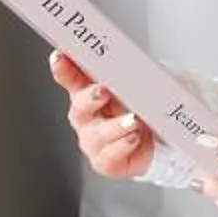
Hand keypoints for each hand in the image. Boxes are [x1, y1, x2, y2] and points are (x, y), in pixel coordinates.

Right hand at [49, 49, 155, 178]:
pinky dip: (122, 146)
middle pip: (80, 107)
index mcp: (89, 92)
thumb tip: (131, 55)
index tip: (60, 56)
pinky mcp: (105, 162)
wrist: (157, 139)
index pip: (72, 78)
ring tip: (133, 120)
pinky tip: (133, 138)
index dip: (63, 68)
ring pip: (97, 135)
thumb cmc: (140, 107)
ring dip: (115, 126)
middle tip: (104, 91)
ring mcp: (93, 141)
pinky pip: (109, 157)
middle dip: (90, 98)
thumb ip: (130, 70)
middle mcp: (86, 117)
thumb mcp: (138, 84)